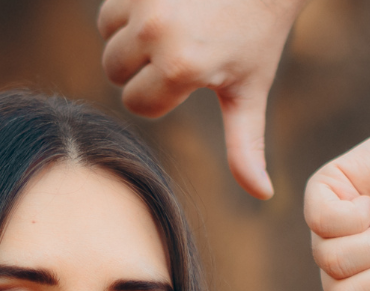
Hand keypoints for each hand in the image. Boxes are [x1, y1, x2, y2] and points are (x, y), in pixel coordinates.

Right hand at [98, 0, 304, 198]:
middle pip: (115, 72)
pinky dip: (126, 14)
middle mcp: (157, 34)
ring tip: (170, 32)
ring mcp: (143, 2)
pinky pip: (108, 11)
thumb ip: (245, 145)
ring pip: (107, 40)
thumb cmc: (258, 37)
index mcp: (182, 69)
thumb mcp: (250, 91)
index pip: (138, 103)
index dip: (161, 96)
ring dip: (130, 40)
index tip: (190, 79)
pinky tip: (160, 10)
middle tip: (181, 53)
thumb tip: (262, 193)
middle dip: (142, 68)